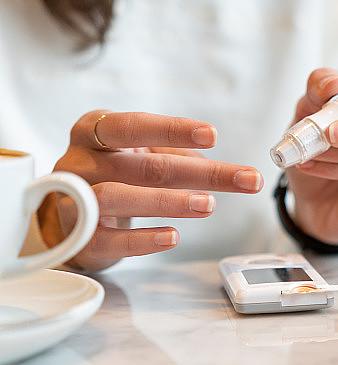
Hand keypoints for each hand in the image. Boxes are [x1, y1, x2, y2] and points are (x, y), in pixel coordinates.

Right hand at [39, 111, 263, 270]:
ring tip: (208, 204)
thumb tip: (209, 166)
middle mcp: (80, 161)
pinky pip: (111, 239)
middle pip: (145, 165)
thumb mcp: (137, 153)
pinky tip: (172, 235)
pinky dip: (143, 239)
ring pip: (122, 198)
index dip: (174, 130)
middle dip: (201, 173)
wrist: (66, 214)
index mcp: (94, 130)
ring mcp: (74, 200)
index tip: (212, 135)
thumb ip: (172, 154)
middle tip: (244, 179)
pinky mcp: (77, 237)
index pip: (135, 125)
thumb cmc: (109, 174)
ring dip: (170, 201)